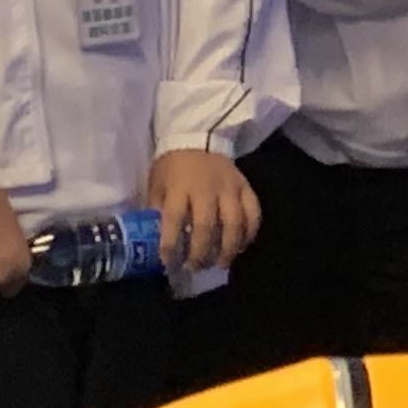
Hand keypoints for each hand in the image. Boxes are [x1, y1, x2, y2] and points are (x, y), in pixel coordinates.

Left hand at [147, 148, 262, 275]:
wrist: (198, 140)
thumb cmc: (172, 167)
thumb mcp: (156, 186)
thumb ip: (158, 211)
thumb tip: (153, 242)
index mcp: (179, 187)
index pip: (174, 219)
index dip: (170, 244)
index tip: (168, 262)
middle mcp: (207, 188)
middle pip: (207, 225)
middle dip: (201, 252)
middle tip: (195, 267)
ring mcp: (230, 187)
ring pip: (234, 222)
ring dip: (228, 247)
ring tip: (220, 263)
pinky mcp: (246, 187)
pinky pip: (254, 212)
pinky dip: (250, 232)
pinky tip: (242, 246)